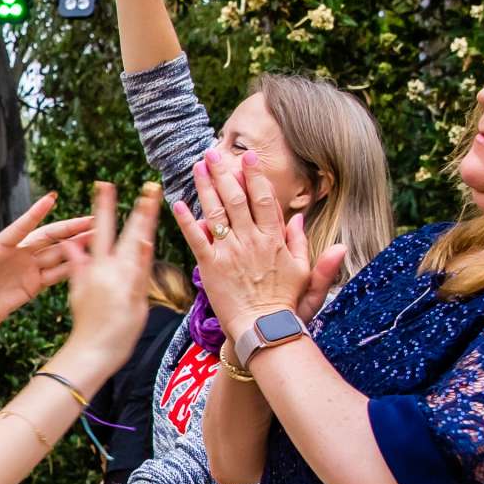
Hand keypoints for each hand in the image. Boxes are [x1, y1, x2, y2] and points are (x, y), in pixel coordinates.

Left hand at [0, 192, 92, 330]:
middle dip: (70, 228)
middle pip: (49, 237)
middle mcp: (19, 252)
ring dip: (77, 244)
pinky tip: (90, 261)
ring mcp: (30, 267)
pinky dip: (73, 267)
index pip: (22, 227)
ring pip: (58, 253)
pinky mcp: (36, 283)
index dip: (35, 214)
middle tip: (92, 219)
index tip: (51, 199)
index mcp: (1, 246)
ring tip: (98, 235)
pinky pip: (57, 273)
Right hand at [54, 180, 160, 374]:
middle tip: (149, 187)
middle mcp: (109, 270)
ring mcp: (122, 282)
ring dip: (144, 223)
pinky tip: (148, 239)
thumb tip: (71, 242)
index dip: (104, 206)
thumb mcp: (77, 290)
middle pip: (125, 233)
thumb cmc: (87, 322)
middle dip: (138, 209)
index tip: (106, 185)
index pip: (100, 229)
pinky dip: (143, 256)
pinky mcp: (134, 296)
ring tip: (154, 202)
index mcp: (95, 267)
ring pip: (136, 247)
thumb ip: (77, 264)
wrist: (91, 350)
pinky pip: (141, 272)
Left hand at [168, 150, 344, 341]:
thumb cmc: (285, 304)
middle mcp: (251, 241)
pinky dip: (187, 221)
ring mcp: (230, 253)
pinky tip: (177, 203)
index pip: (264, 200)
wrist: (264, 330)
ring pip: (216, 213)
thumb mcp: (305, 273)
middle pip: (236, 199)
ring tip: (197, 168)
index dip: (255, 177)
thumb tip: (301, 218)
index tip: (248, 158)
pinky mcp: (210, 267)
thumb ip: (303, 244)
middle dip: (224, 173)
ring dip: (205, 188)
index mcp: (274, 240)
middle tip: (213, 153)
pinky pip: (197, 239)